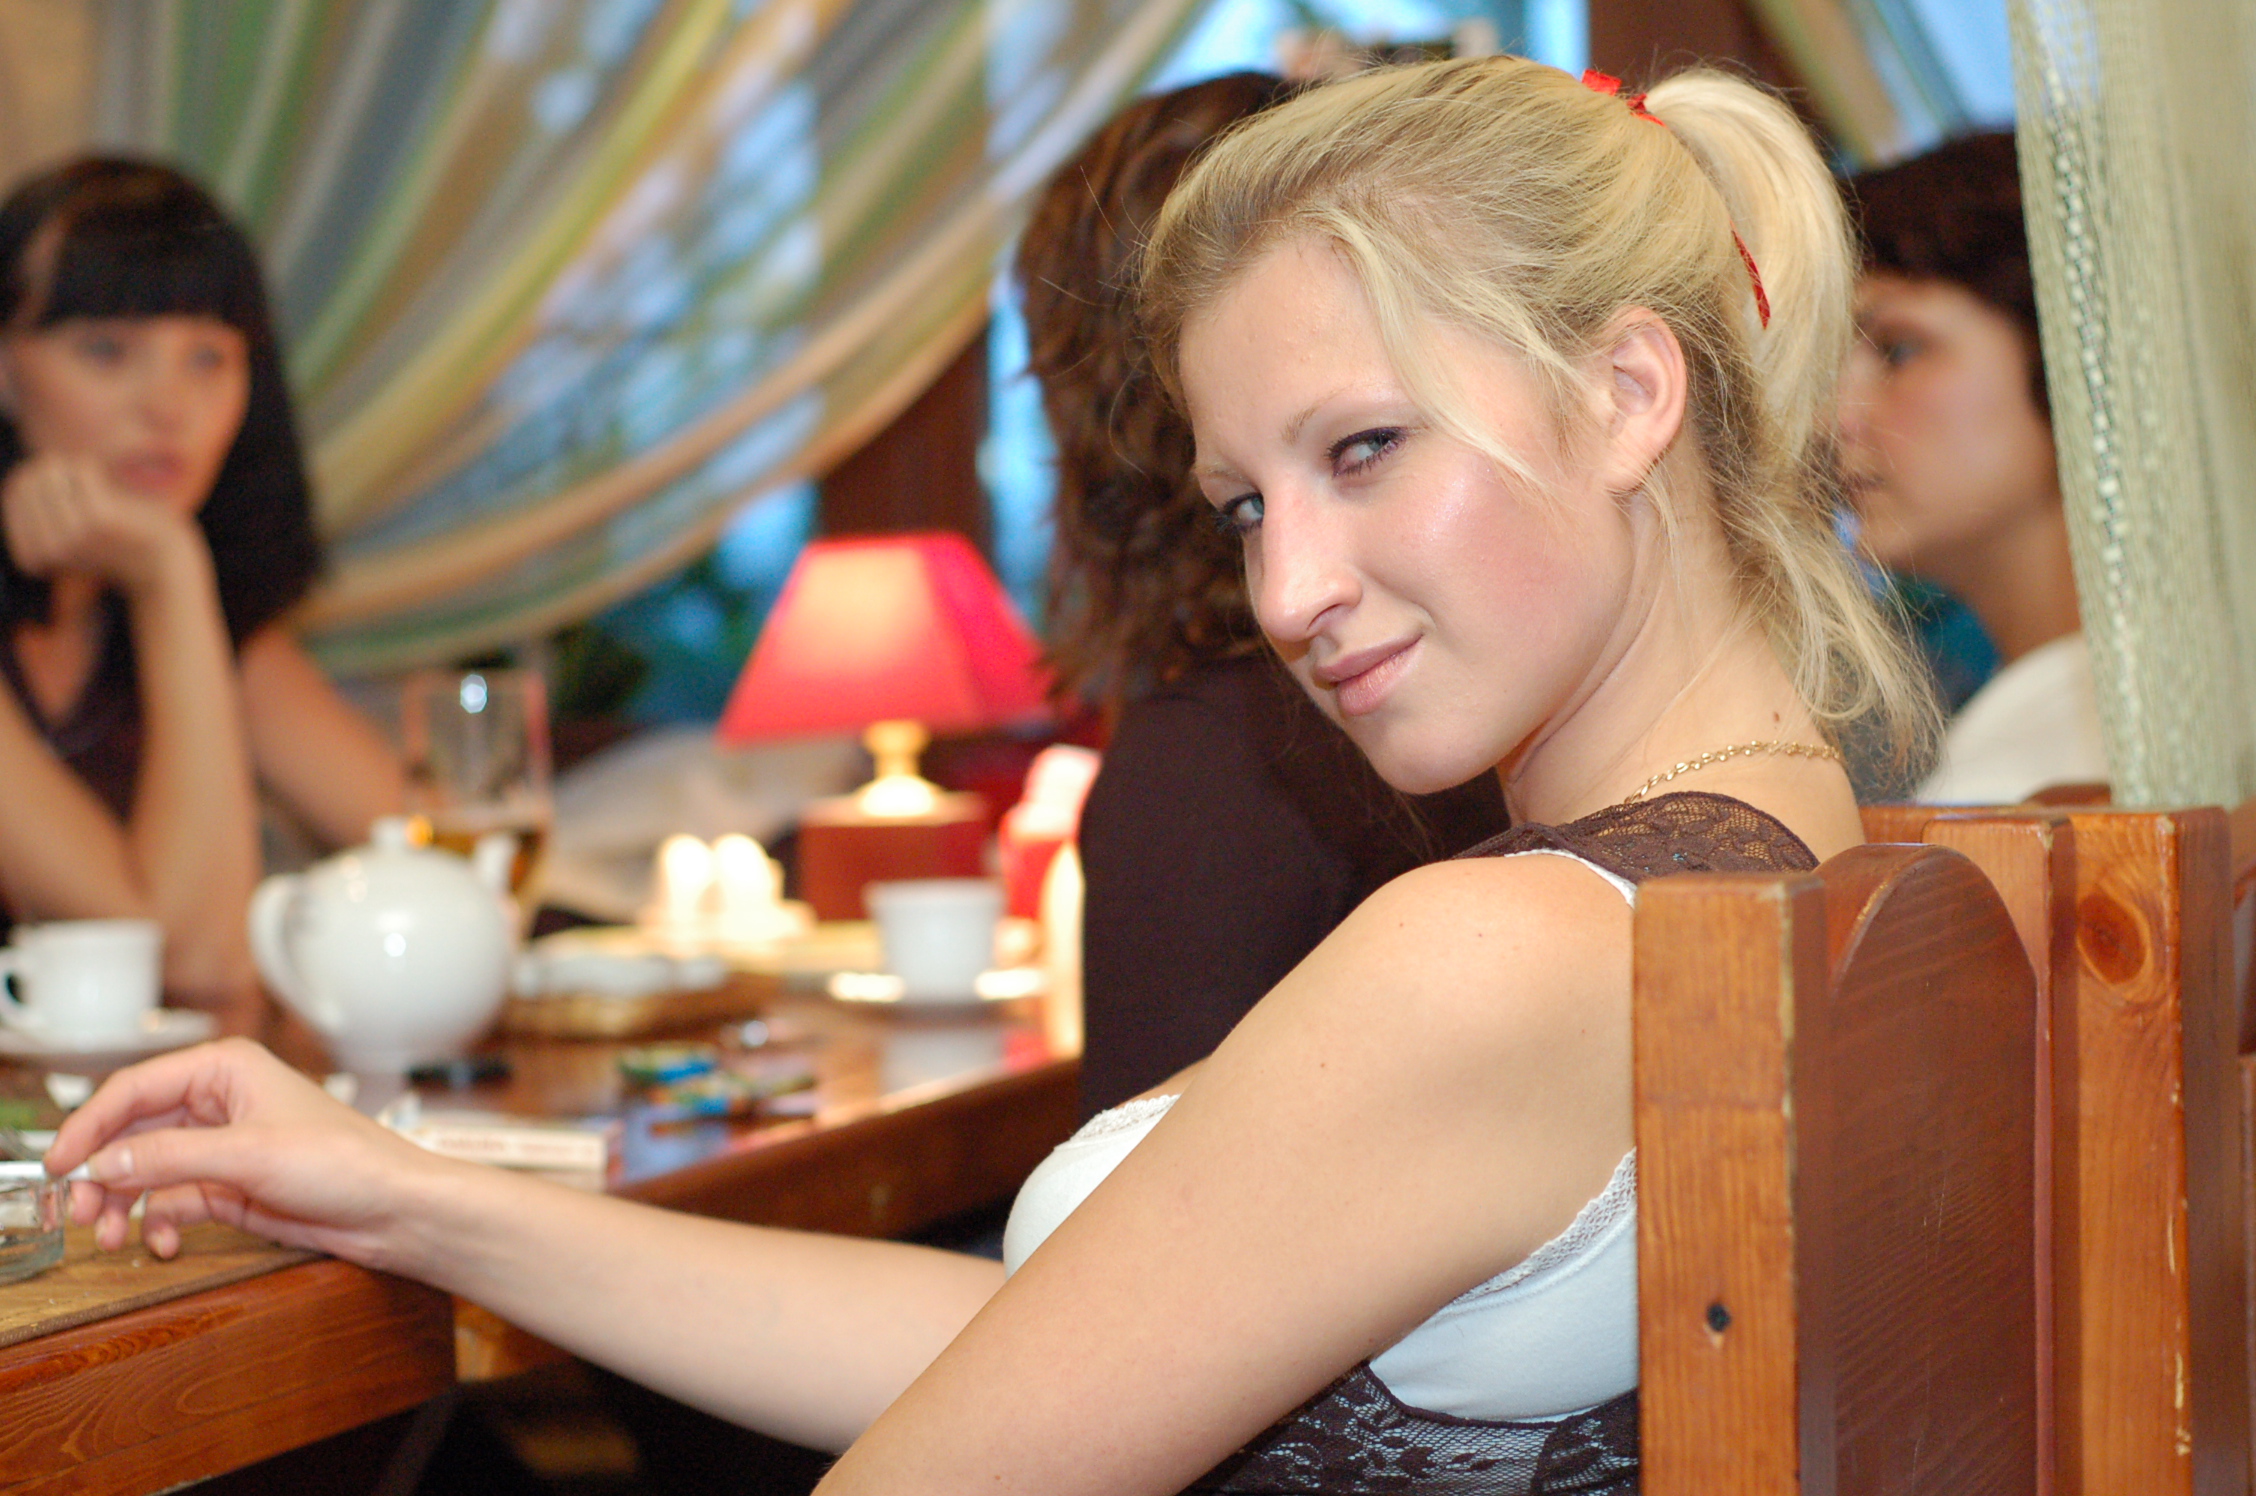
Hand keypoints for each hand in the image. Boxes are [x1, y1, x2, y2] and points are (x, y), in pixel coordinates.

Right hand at [2, 454, 198, 596]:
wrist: (163, 564)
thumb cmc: (116, 543)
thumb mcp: (69, 531)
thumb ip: (43, 510)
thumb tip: (22, 478)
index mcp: (32, 554)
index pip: (12, 492)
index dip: (35, 478)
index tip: (64, 489)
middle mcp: (47, 548)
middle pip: (27, 481)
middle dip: (51, 472)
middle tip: (82, 483)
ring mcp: (71, 534)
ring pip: (48, 472)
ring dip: (71, 468)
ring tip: (92, 483)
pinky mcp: (98, 519)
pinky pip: (81, 470)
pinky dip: (90, 467)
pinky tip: (105, 482)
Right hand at [44, 1038, 444, 1266]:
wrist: (393, 1209)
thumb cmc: (346, 1162)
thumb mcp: (248, 1155)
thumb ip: (169, 1157)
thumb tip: (103, 1163)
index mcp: (226, 1070)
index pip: (134, 1088)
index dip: (89, 1126)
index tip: (58, 1165)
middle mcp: (220, 1103)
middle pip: (133, 1133)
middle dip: (103, 1174)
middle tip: (82, 1213)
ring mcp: (224, 1147)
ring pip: (148, 1171)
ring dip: (124, 1205)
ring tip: (113, 1237)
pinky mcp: (231, 1186)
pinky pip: (174, 1201)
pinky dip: (161, 1223)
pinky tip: (164, 1243)